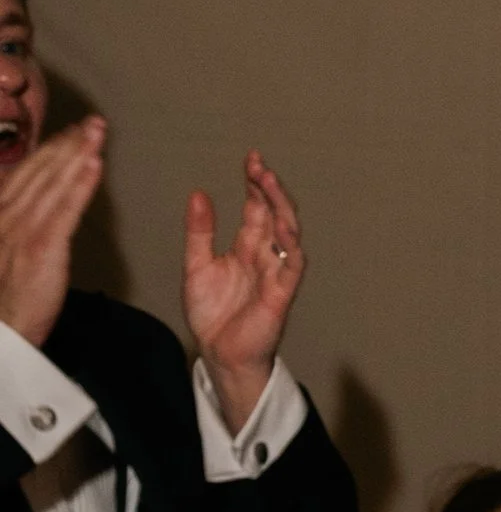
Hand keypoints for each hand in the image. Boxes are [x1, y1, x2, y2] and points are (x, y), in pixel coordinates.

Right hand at [0, 118, 106, 350]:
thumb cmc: (2, 301)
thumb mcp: (1, 253)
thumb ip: (11, 226)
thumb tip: (24, 209)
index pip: (25, 174)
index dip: (49, 151)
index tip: (69, 134)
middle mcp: (6, 215)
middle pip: (40, 171)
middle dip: (68, 143)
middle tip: (93, 123)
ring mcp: (22, 229)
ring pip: (53, 183)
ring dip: (77, 153)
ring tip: (97, 133)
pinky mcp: (41, 246)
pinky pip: (65, 208)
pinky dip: (80, 184)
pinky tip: (94, 165)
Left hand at [184, 152, 304, 427]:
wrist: (217, 352)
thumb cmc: (212, 313)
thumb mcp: (196, 264)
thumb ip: (200, 231)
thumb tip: (199, 193)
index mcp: (247, 247)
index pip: (257, 207)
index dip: (255, 183)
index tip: (251, 159)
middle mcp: (265, 255)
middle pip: (276, 213)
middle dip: (269, 188)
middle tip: (259, 165)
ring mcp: (276, 272)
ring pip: (288, 232)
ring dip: (281, 206)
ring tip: (268, 183)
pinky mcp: (282, 292)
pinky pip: (292, 264)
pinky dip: (290, 243)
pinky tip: (283, 224)